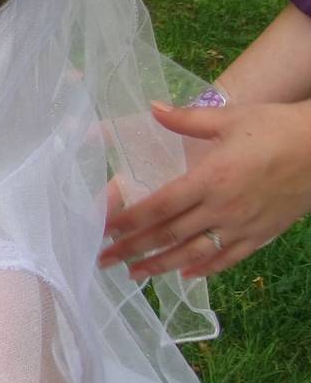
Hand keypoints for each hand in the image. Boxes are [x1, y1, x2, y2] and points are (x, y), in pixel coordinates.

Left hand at [99, 98, 310, 278]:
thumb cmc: (277, 127)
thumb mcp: (230, 118)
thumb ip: (186, 119)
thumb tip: (153, 108)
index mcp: (210, 178)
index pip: (159, 206)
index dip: (129, 221)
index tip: (104, 230)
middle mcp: (222, 208)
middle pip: (169, 235)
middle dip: (133, 250)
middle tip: (104, 261)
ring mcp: (242, 225)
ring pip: (194, 254)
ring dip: (161, 266)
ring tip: (135, 274)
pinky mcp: (262, 234)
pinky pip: (228, 258)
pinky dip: (205, 269)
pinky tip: (186, 274)